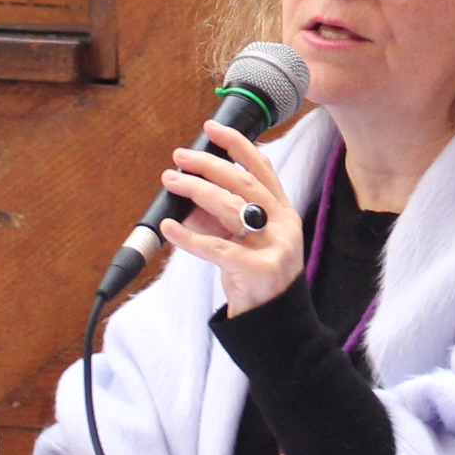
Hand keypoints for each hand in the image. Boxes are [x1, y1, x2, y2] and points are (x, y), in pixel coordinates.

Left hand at [157, 119, 301, 316]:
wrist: (275, 326)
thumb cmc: (256, 279)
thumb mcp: (246, 242)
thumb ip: (224, 218)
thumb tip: (189, 196)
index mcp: (284, 213)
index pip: (262, 169)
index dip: (238, 145)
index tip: (212, 128)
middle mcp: (283, 225)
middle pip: (244, 183)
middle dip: (209, 164)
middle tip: (180, 156)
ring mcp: (275, 247)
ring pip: (230, 208)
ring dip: (195, 190)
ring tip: (171, 181)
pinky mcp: (259, 270)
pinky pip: (216, 247)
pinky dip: (189, 236)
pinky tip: (169, 228)